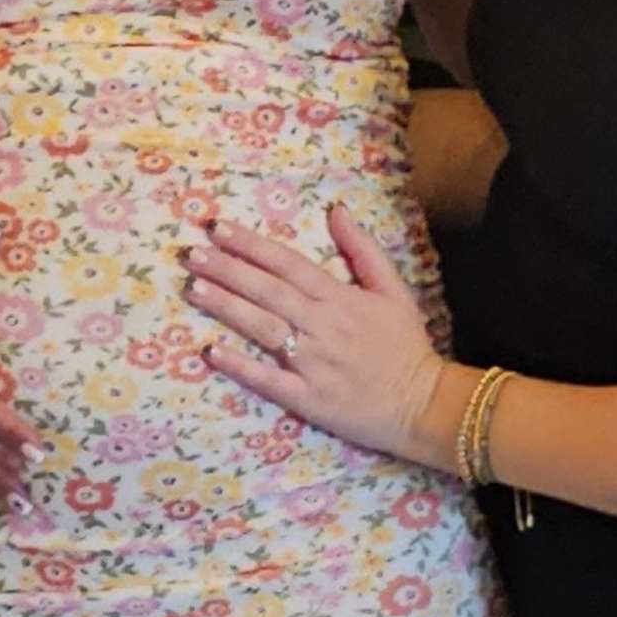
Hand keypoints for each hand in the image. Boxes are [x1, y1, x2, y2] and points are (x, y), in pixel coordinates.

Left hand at [186, 202, 448, 464]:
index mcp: (341, 298)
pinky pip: (269, 381)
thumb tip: (336, 210)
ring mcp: (314, 364)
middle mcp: (323, 326)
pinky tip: (211, 351)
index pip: (288, 264)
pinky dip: (241, 366)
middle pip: (269, 291)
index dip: (252, 245)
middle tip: (192, 253)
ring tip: (194, 288)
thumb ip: (364, 250)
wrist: (425, 405)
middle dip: (229, 270)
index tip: (218, 228)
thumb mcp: (394, 291)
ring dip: (228, 307)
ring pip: (264, 328)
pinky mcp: (309, 399)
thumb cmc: (406, 347)